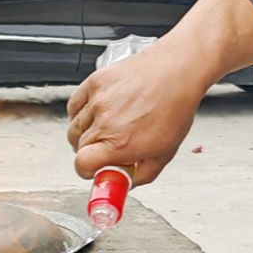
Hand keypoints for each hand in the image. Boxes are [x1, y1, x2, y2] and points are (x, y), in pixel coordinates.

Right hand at [66, 41, 209, 185]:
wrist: (178, 70)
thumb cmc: (175, 107)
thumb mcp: (165, 152)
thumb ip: (142, 174)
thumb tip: (125, 182)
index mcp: (122, 144)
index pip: (82, 165)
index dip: (88, 171)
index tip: (96, 169)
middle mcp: (107, 122)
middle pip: (78, 148)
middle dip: (90, 154)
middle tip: (107, 150)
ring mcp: (98, 100)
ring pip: (74, 128)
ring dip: (84, 135)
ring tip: (105, 131)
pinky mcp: (95, 82)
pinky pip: (74, 105)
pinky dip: (80, 114)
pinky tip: (96, 115)